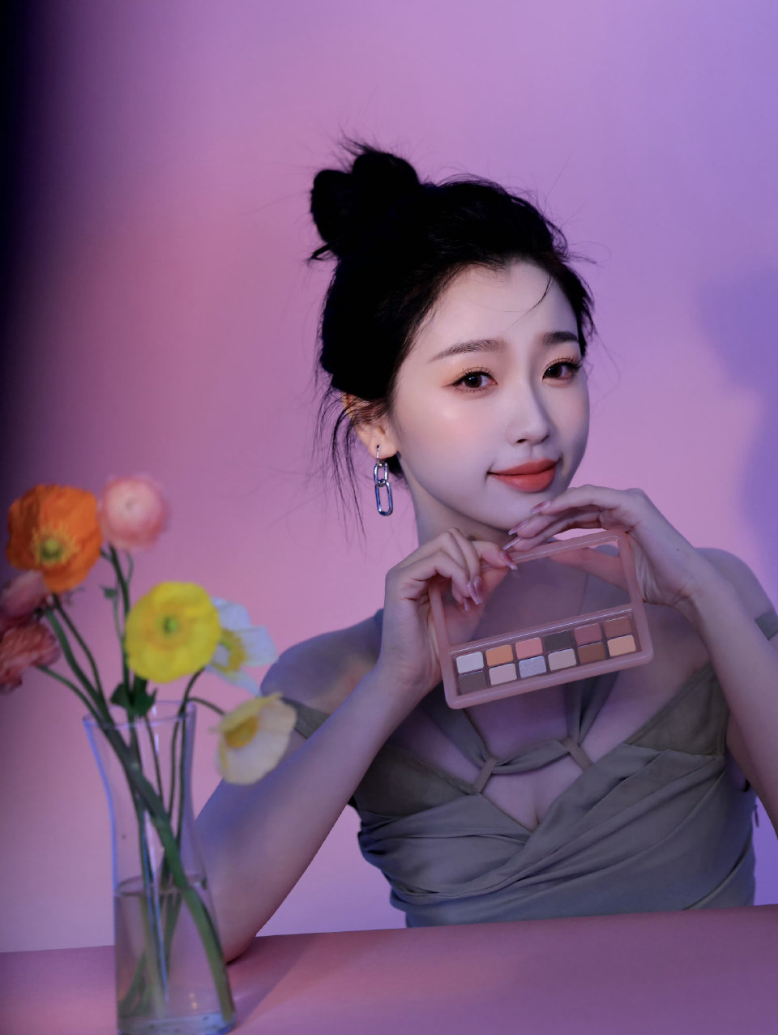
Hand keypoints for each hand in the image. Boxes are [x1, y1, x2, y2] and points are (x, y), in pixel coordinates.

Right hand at [375, 528, 514, 706]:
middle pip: (453, 535)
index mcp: (429, 570)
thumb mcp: (470, 608)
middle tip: (479, 592)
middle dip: (477, 557)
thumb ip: (484, 583)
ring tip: (469, 598)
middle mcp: (414, 565)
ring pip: (446, 541)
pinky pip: (436, 560)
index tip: (510, 565)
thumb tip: (505, 560)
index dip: (487, 549)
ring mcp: (404, 570)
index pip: (459, 542)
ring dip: (467, 567)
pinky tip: (462, 597)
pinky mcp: (399, 580)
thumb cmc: (439, 647)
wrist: (415, 674)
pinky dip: (457, 574)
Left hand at [503, 485, 713, 610]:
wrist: (687, 588)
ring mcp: (627, 501)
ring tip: (524, 528)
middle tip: (515, 536)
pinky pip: (593, 496)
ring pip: (577, 501)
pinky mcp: (632, 503)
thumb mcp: (609, 569)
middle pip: (570, 509)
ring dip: (548, 513)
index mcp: (616, 518)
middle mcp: (620, 505)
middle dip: (540, 522)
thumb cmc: (656, 581)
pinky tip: (546, 512)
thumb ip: (582, 557)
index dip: (545, 528)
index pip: (572, 518)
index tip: (521, 542)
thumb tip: (549, 553)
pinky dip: (567, 501)